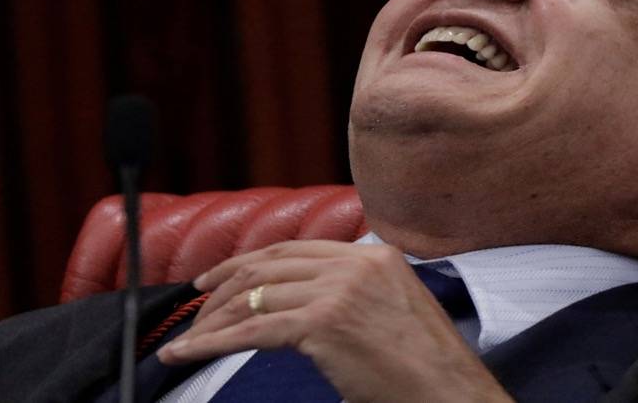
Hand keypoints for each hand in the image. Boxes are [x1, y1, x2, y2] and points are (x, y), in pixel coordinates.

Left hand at [156, 240, 512, 402]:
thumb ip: (355, 290)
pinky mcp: (323, 324)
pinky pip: (251, 331)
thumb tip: (303, 299)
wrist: (448, 390)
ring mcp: (338, 291)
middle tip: (196, 303)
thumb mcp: (395, 306)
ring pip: (254, 297)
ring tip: (189, 338)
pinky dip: (211, 343)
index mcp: (375, 254)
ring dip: (212, 320)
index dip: (249, 261)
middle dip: (223, 286)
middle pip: (269, 265)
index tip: (219, 277)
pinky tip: (189, 352)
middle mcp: (355, 264)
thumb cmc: (426, 365)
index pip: (295, 249)